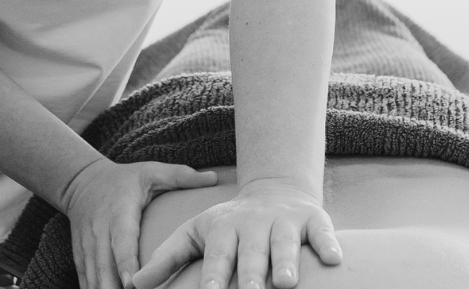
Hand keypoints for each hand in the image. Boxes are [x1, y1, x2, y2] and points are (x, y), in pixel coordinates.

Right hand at [61, 158, 218, 288]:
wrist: (82, 181)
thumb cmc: (125, 179)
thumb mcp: (151, 172)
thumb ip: (180, 176)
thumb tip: (214, 177)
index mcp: (120, 211)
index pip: (122, 240)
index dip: (126, 263)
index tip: (133, 283)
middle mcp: (101, 230)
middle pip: (105, 267)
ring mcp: (88, 246)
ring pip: (94, 277)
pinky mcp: (80, 256)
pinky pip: (85, 281)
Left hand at [132, 179, 341, 288]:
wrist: (273, 190)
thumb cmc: (229, 225)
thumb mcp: (195, 233)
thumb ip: (167, 258)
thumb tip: (133, 284)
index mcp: (224, 229)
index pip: (218, 255)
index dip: (214, 274)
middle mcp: (254, 225)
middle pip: (253, 252)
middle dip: (252, 273)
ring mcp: (284, 222)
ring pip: (285, 242)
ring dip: (286, 261)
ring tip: (286, 282)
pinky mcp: (314, 220)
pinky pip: (322, 231)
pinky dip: (328, 243)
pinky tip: (334, 259)